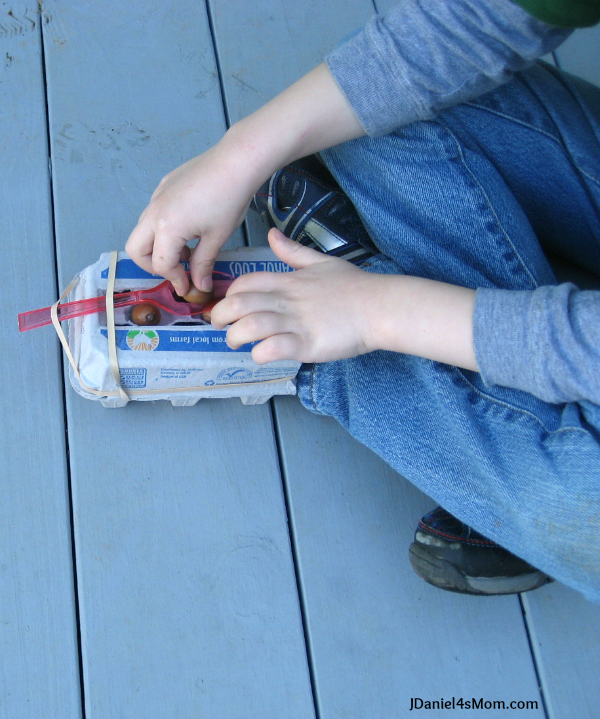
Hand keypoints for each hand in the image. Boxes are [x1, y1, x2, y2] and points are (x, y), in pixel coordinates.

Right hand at [125, 138, 258, 296]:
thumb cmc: (229, 201)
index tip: (188, 286)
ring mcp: (156, 196)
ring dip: (158, 246)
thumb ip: (202, 265)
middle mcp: (154, 212)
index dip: (175, 279)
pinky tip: (189, 226)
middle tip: (175, 270)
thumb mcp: (216, 238)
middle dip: (152, 266)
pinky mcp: (163, 185)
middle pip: (135, 249)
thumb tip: (198, 287)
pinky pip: (153, 213)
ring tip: (187, 249)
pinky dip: (163, 228)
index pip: (161, 265)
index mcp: (167, 228)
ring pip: (142, 230)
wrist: (235, 162)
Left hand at [211, 228, 378, 363]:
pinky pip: (273, 348)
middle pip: (238, 304)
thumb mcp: (321, 262)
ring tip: (239, 345)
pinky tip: (262, 356)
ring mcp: (296, 322)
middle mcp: (286, 301)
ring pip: (250, 326)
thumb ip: (292, 251)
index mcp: (287, 281)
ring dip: (237, 338)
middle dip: (221, 317)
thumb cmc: (354, 286)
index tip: (229, 309)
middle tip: (223, 329)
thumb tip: (272, 234)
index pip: (243, 283)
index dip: (228, 296)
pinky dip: (260, 354)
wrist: (381, 306)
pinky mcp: (307, 344)